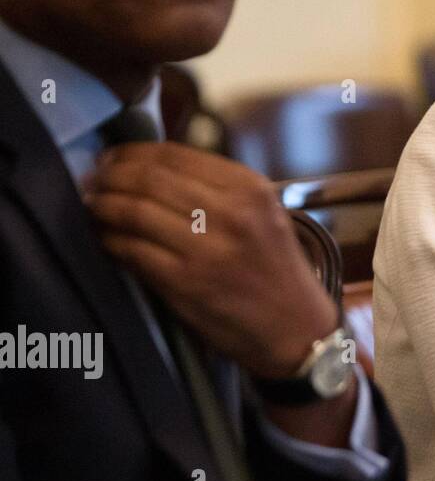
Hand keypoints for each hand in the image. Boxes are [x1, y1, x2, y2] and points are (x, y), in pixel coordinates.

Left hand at [85, 142, 337, 379]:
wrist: (297, 328)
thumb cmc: (275, 269)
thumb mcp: (263, 214)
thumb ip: (220, 189)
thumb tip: (151, 168)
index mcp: (250, 189)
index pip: (176, 154)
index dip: (132, 153)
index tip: (112, 158)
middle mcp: (232, 213)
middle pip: (150, 178)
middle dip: (110, 176)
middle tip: (91, 180)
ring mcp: (209, 249)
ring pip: (135, 211)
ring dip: (103, 206)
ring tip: (92, 205)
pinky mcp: (187, 283)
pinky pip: (132, 251)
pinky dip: (110, 241)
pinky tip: (104, 238)